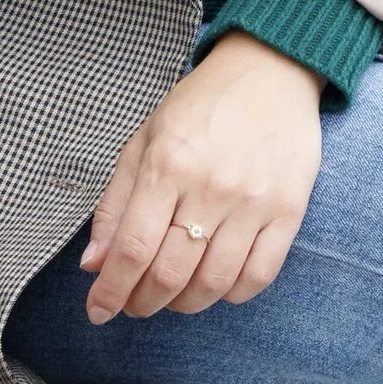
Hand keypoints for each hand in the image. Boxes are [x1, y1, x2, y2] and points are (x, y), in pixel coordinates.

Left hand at [82, 32, 323, 322]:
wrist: (271, 71)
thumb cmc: (200, 106)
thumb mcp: (144, 141)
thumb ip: (116, 204)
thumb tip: (93, 264)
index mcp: (166, 165)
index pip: (132, 248)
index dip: (110, 291)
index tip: (98, 312)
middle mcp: (210, 186)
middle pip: (170, 273)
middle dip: (143, 302)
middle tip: (135, 304)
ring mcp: (253, 201)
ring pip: (214, 282)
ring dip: (185, 304)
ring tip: (173, 297)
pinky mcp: (289, 209)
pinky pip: (260, 275)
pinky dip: (232, 294)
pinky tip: (217, 285)